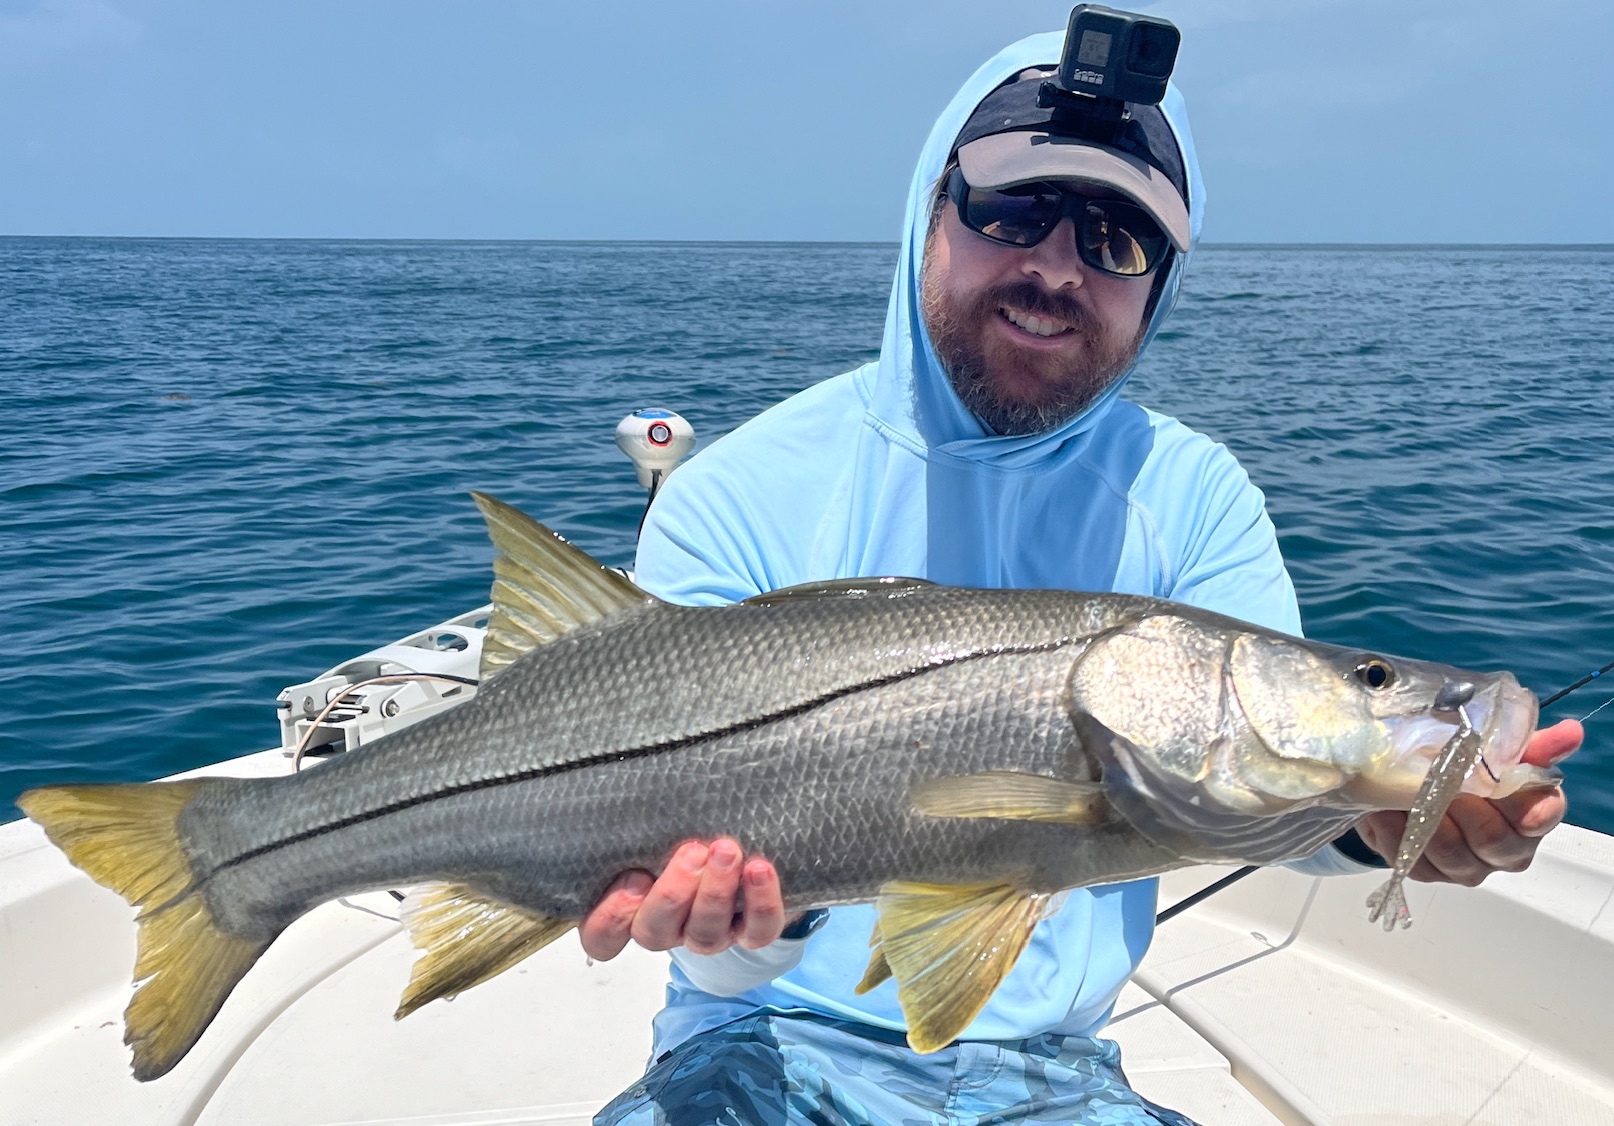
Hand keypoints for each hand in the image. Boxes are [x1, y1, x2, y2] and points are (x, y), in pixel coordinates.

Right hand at [578, 838, 792, 960]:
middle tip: (691, 850)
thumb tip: (628, 792)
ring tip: (726, 851)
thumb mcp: (651, 827)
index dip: (612, 916)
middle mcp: (667, 928)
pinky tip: (760, 869)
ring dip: (716, 891)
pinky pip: (757, 932)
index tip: (632, 876)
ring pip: (704, 934)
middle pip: (655, 931)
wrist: (738, 845)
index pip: (602, 935)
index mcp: (631, 910)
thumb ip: (633, 823)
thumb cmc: (680, 831)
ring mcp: (708, 934)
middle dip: (673, 893)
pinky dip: (761, 903)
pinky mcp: (750, 932)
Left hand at [1356, 719, 1581, 884]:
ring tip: (1408, 794)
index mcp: (1530, 814)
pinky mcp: (1429, 872)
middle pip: (1493, 839)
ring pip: (1453, 854)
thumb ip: (1529, 743)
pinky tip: (1385, 811)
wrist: (1409, 782)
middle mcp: (1506, 848)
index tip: (1503, 788)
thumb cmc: (1459, 764)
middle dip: (1465, 808)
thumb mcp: (1491, 746)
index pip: (1540, 817)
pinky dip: (1396, 833)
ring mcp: (1467, 865)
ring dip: (1428, 821)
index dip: (1529, 808)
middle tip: (1442, 781)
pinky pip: (1414, 861)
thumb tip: (1570, 733)